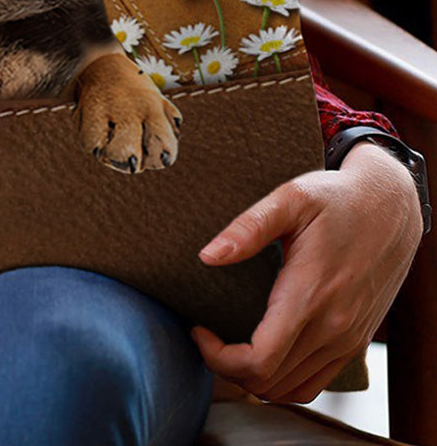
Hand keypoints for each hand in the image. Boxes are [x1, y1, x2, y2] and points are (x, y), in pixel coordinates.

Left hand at [190, 141, 423, 403]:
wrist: (390, 208)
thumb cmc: (336, 199)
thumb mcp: (290, 198)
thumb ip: (248, 228)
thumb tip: (208, 256)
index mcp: (310, 295)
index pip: (259, 360)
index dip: (218, 357)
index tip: (198, 329)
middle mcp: (333, 327)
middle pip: (269, 382)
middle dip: (226, 367)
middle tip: (206, 334)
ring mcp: (347, 339)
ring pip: (291, 389)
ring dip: (253, 378)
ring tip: (228, 344)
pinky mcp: (355, 341)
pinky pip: (314, 382)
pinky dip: (282, 380)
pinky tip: (262, 352)